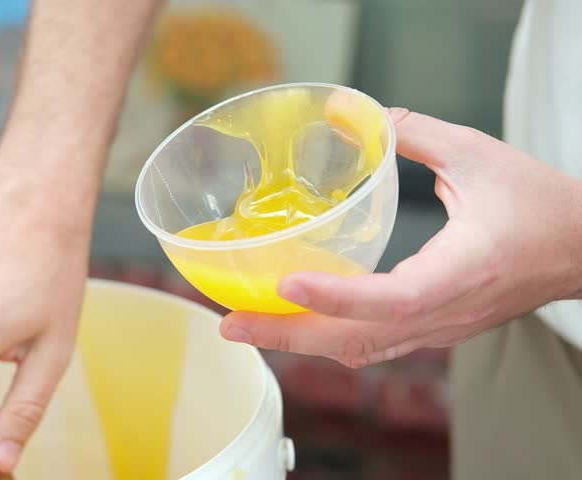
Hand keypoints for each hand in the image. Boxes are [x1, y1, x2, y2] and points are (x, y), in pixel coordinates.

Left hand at [220, 108, 581, 366]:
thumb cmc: (543, 208)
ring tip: (246, 325)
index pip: (393, 299)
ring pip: (361, 350)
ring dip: (300, 342)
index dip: (337, 297)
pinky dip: (326, 336)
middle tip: (230, 323)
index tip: (286, 283)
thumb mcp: (480, 156)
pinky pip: (372, 343)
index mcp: (462, 271)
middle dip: (288, 336)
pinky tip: (293, 322)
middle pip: (358, 341)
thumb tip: (360, 115)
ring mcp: (439, 328)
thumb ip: (415, 134)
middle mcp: (445, 312)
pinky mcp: (434, 329)